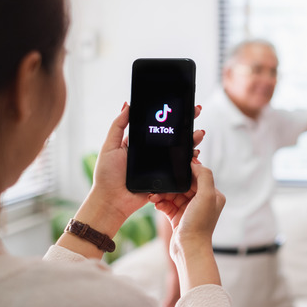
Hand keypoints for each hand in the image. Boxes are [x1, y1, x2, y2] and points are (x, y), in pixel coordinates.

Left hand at [86, 103, 204, 225]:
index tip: (180, 105)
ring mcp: (160, 165)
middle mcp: (152, 152)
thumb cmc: (107, 175)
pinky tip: (194, 153)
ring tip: (198, 133)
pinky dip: (190, 160)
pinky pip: (180, 168)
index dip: (169, 115)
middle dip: (186, 124)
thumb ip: (118, 126)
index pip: (157, 126)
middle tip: (196, 111)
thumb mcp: (109, 146)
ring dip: (191, 140)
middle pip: (173, 136)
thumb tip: (127, 105)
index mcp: (140, 143)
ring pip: (180, 150)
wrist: (112, 200)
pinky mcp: (166, 178)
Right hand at [147, 163, 225, 252]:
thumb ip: (204, 176)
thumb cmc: (199, 224)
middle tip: (158, 185)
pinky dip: (160, 202)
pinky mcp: (178, 217)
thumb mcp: (207, 196)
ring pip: (173, 194)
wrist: (189, 249)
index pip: (197, 176)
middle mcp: (202, 201)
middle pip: (183, 185)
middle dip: (170, 184)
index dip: (183, 173)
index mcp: (212, 195)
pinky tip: (155, 203)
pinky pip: (167, 204)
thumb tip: (194, 162)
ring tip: (153, 196)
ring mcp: (189, 209)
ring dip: (162, 193)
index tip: (171, 169)